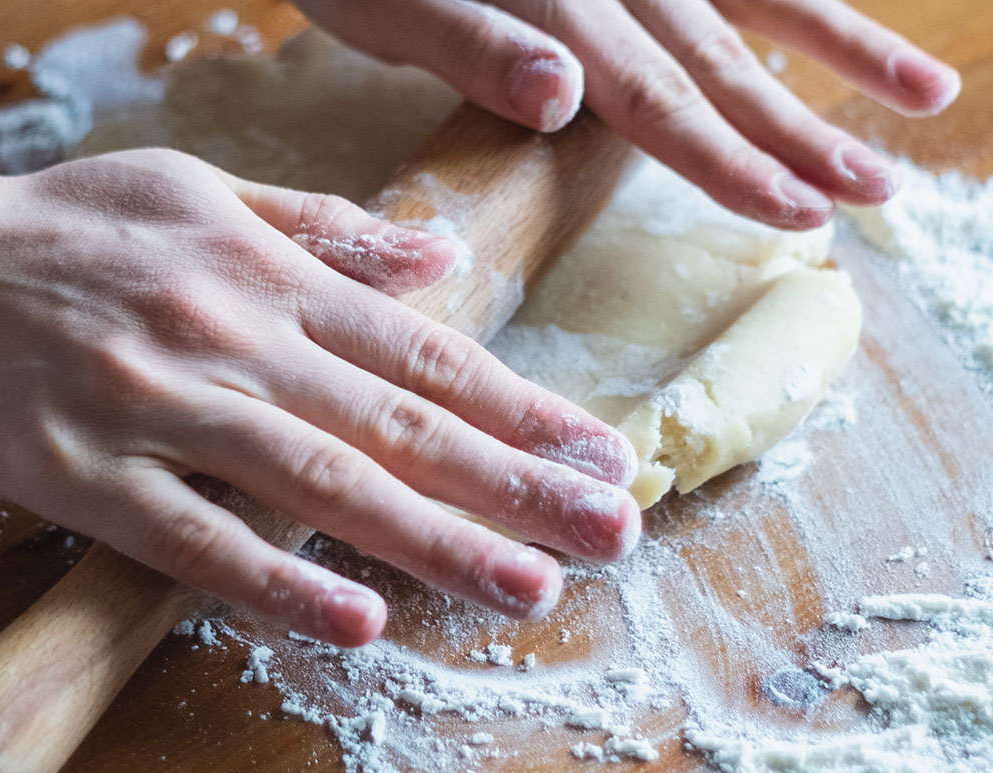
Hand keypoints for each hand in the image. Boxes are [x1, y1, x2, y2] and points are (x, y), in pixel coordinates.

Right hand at [0, 149, 640, 646]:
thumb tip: (433, 257)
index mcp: (264, 271)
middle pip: (396, 420)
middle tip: (613, 528)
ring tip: (526, 585)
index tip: (596, 450)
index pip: (419, 349)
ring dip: (433, 538)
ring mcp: (158, 406)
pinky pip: (195, 538)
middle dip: (516, 480)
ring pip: (318, 480)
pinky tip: (358, 618)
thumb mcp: (197, 190)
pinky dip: (278, 579)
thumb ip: (321, 229)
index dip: (517, 405)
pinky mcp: (83, 474)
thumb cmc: (56, 225)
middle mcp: (230, 334)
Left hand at [296, 0, 960, 228]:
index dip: (731, 161)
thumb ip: (475, 49)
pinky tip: (835, 15)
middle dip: (804, 132)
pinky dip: (790, 1)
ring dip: (840, 49)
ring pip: (757, 2)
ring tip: (922, 97)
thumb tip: (566, 98)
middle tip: (880, 191)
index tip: (800, 212)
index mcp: (560, 11)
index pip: (660, 101)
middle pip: (726, 64)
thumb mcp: (389, 9)